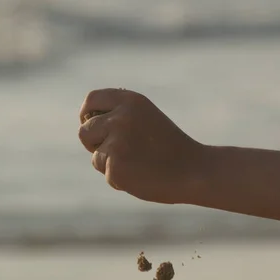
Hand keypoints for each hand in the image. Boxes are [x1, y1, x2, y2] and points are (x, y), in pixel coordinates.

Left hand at [78, 88, 205, 203]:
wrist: (194, 170)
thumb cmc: (170, 147)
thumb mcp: (145, 118)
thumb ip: (119, 116)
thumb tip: (86, 124)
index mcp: (130, 101)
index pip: (92, 99)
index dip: (87, 114)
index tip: (92, 125)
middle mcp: (120, 117)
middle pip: (84, 130)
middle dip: (94, 143)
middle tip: (119, 152)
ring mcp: (116, 142)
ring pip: (95, 155)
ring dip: (109, 163)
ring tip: (138, 164)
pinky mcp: (115, 166)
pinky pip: (106, 174)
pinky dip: (120, 179)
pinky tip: (142, 175)